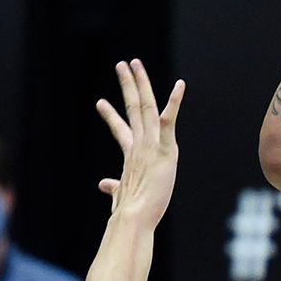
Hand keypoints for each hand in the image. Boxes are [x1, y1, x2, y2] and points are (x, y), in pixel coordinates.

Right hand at [95, 59, 185, 227]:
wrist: (134, 217)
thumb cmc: (130, 210)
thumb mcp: (121, 194)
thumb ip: (114, 187)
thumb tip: (104, 185)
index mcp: (131, 154)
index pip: (120, 129)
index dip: (111, 115)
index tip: (101, 102)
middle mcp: (139, 144)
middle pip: (132, 107)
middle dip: (127, 85)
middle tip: (122, 65)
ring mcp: (150, 144)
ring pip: (145, 106)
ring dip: (141, 83)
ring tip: (135, 63)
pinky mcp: (164, 148)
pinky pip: (168, 120)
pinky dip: (174, 102)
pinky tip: (180, 85)